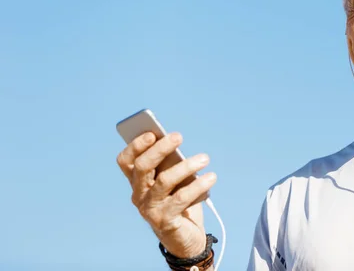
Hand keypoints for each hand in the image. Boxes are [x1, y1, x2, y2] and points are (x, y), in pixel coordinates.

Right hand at [117, 132, 216, 257]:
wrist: (185, 237)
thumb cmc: (179, 201)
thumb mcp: (173, 180)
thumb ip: (170, 164)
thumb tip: (175, 143)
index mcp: (137, 182)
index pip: (126, 161)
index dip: (135, 146)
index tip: (152, 132)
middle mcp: (138, 195)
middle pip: (142, 167)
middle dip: (160, 149)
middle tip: (179, 136)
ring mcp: (150, 209)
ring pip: (164, 181)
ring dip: (186, 166)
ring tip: (205, 158)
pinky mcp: (165, 221)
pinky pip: (182, 198)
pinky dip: (198, 185)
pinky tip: (211, 177)